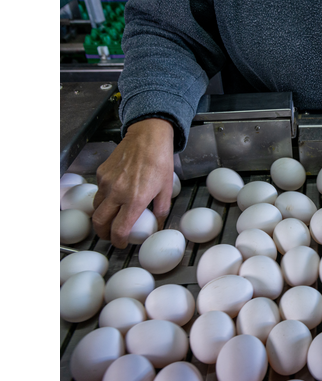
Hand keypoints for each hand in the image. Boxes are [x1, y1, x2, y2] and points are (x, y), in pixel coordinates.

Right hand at [92, 118, 174, 247]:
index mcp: (135, 200)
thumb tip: (158, 225)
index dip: (118, 241)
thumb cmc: (160, 161)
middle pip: (100, 222)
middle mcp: (117, 193)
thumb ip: (161, 210)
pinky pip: (98, 191)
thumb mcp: (166, 189)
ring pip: (97, 207)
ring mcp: (106, 182)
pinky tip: (114, 195)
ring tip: (110, 218)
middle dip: (103, 233)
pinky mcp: (101, 173)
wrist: (148, 137)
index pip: (119, 229)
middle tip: (109, 235)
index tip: (121, 243)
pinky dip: (103, 197)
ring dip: (101, 216)